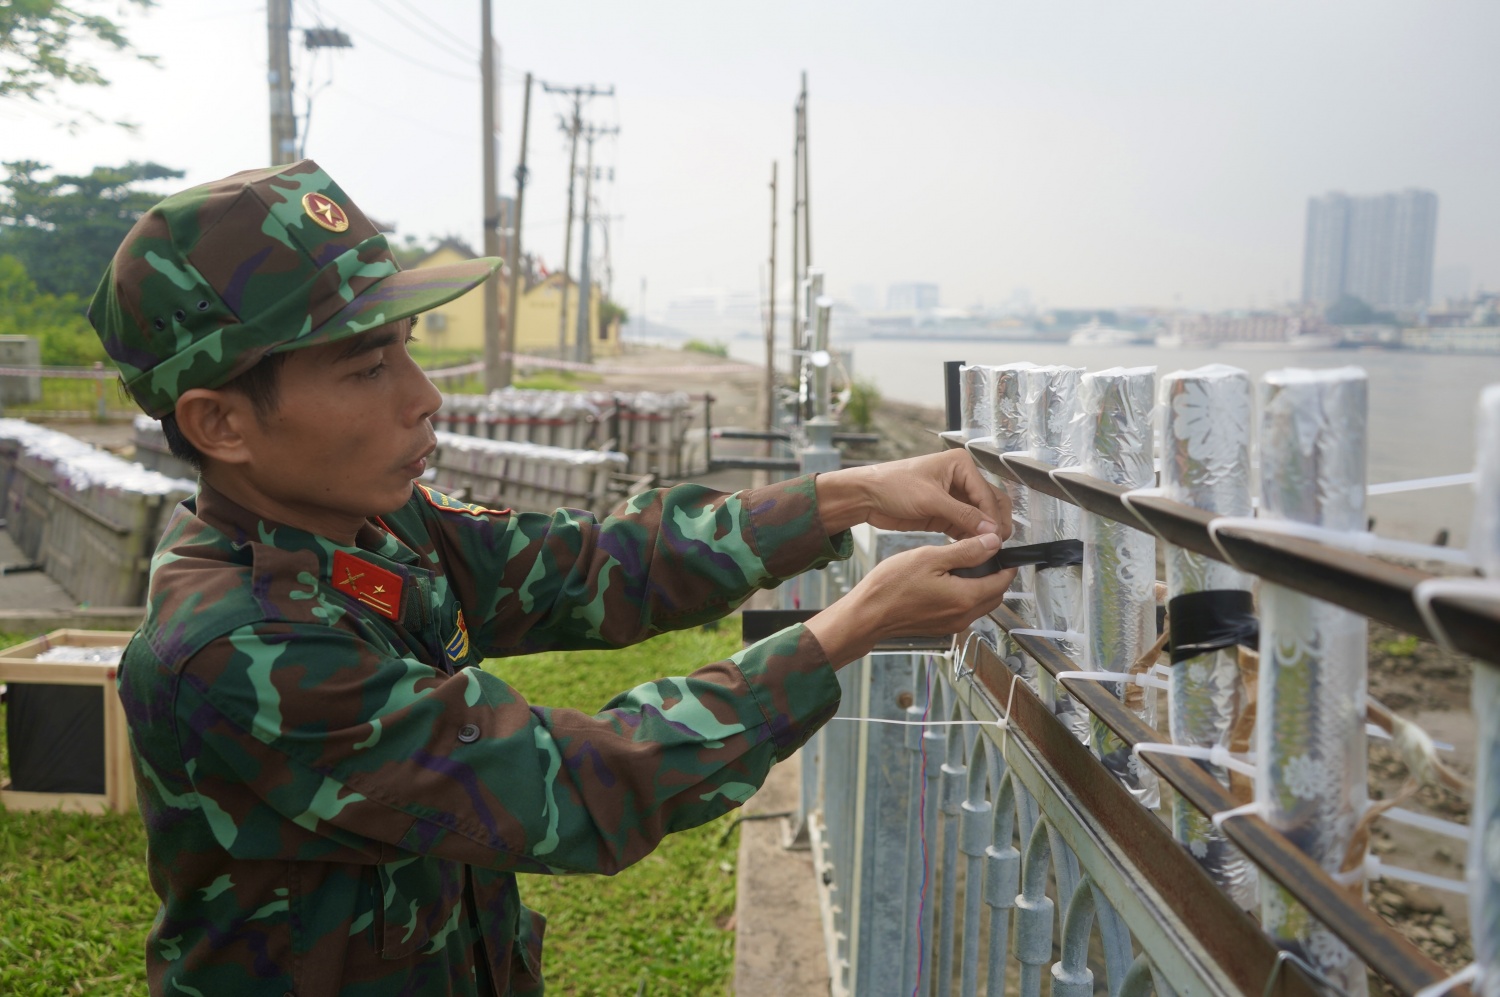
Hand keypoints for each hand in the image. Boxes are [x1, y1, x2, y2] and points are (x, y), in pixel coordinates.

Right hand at [804, 532, 1017, 667]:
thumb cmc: (891, 586)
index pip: (1002, 582)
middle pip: (995, 596)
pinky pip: (963, 611)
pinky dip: (964, 596)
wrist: (867, 615)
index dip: (1006, 564)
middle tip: (983, 555)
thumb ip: (966, 551)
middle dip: (996, 576)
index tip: (1002, 550)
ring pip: (980, 604)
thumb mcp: (930, 558)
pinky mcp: (940, 627)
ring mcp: (952, 625)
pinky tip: (946, 581)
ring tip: (963, 566)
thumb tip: (993, 542)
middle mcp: (963, 616)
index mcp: (965, 598)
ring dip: (980, 586)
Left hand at [816, 449, 1012, 540]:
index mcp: (960, 465)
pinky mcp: (944, 513)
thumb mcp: (931, 500)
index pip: (987, 493)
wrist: (867, 496)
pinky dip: (970, 536)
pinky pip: (965, 526)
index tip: (996, 538)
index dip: (993, 517)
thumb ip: (963, 515)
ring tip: (985, 550)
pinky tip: (971, 548)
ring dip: (983, 532)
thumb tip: (990, 530)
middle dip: (994, 523)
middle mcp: (961, 478)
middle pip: (990, 503)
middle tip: (996, 545)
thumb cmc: (893, 485)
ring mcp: (953, 497)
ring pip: (980, 516)